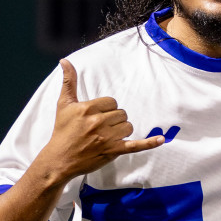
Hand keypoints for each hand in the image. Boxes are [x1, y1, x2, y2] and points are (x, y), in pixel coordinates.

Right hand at [40, 59, 163, 181]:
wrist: (59, 159)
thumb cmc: (62, 131)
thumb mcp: (64, 104)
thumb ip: (68, 81)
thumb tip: (65, 60)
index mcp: (88, 108)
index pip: (112, 102)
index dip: (106, 109)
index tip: (96, 116)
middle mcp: (98, 122)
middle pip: (121, 114)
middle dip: (114, 120)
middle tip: (100, 128)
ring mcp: (106, 137)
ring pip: (128, 127)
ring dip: (121, 130)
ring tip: (107, 136)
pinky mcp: (113, 151)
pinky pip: (135, 145)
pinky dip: (149, 143)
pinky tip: (161, 139)